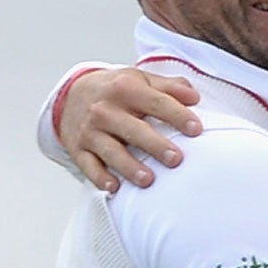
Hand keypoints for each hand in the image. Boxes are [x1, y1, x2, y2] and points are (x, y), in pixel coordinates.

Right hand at [61, 67, 199, 190]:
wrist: (71, 94)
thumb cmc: (117, 90)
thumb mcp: (141, 80)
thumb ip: (170, 87)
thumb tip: (195, 97)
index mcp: (125, 89)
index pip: (156, 102)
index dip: (177, 115)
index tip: (196, 129)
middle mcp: (105, 110)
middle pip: (133, 129)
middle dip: (154, 145)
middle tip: (176, 159)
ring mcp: (90, 131)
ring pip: (111, 151)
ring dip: (129, 166)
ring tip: (148, 180)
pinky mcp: (78, 148)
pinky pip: (88, 165)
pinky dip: (99, 177)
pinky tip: (114, 187)